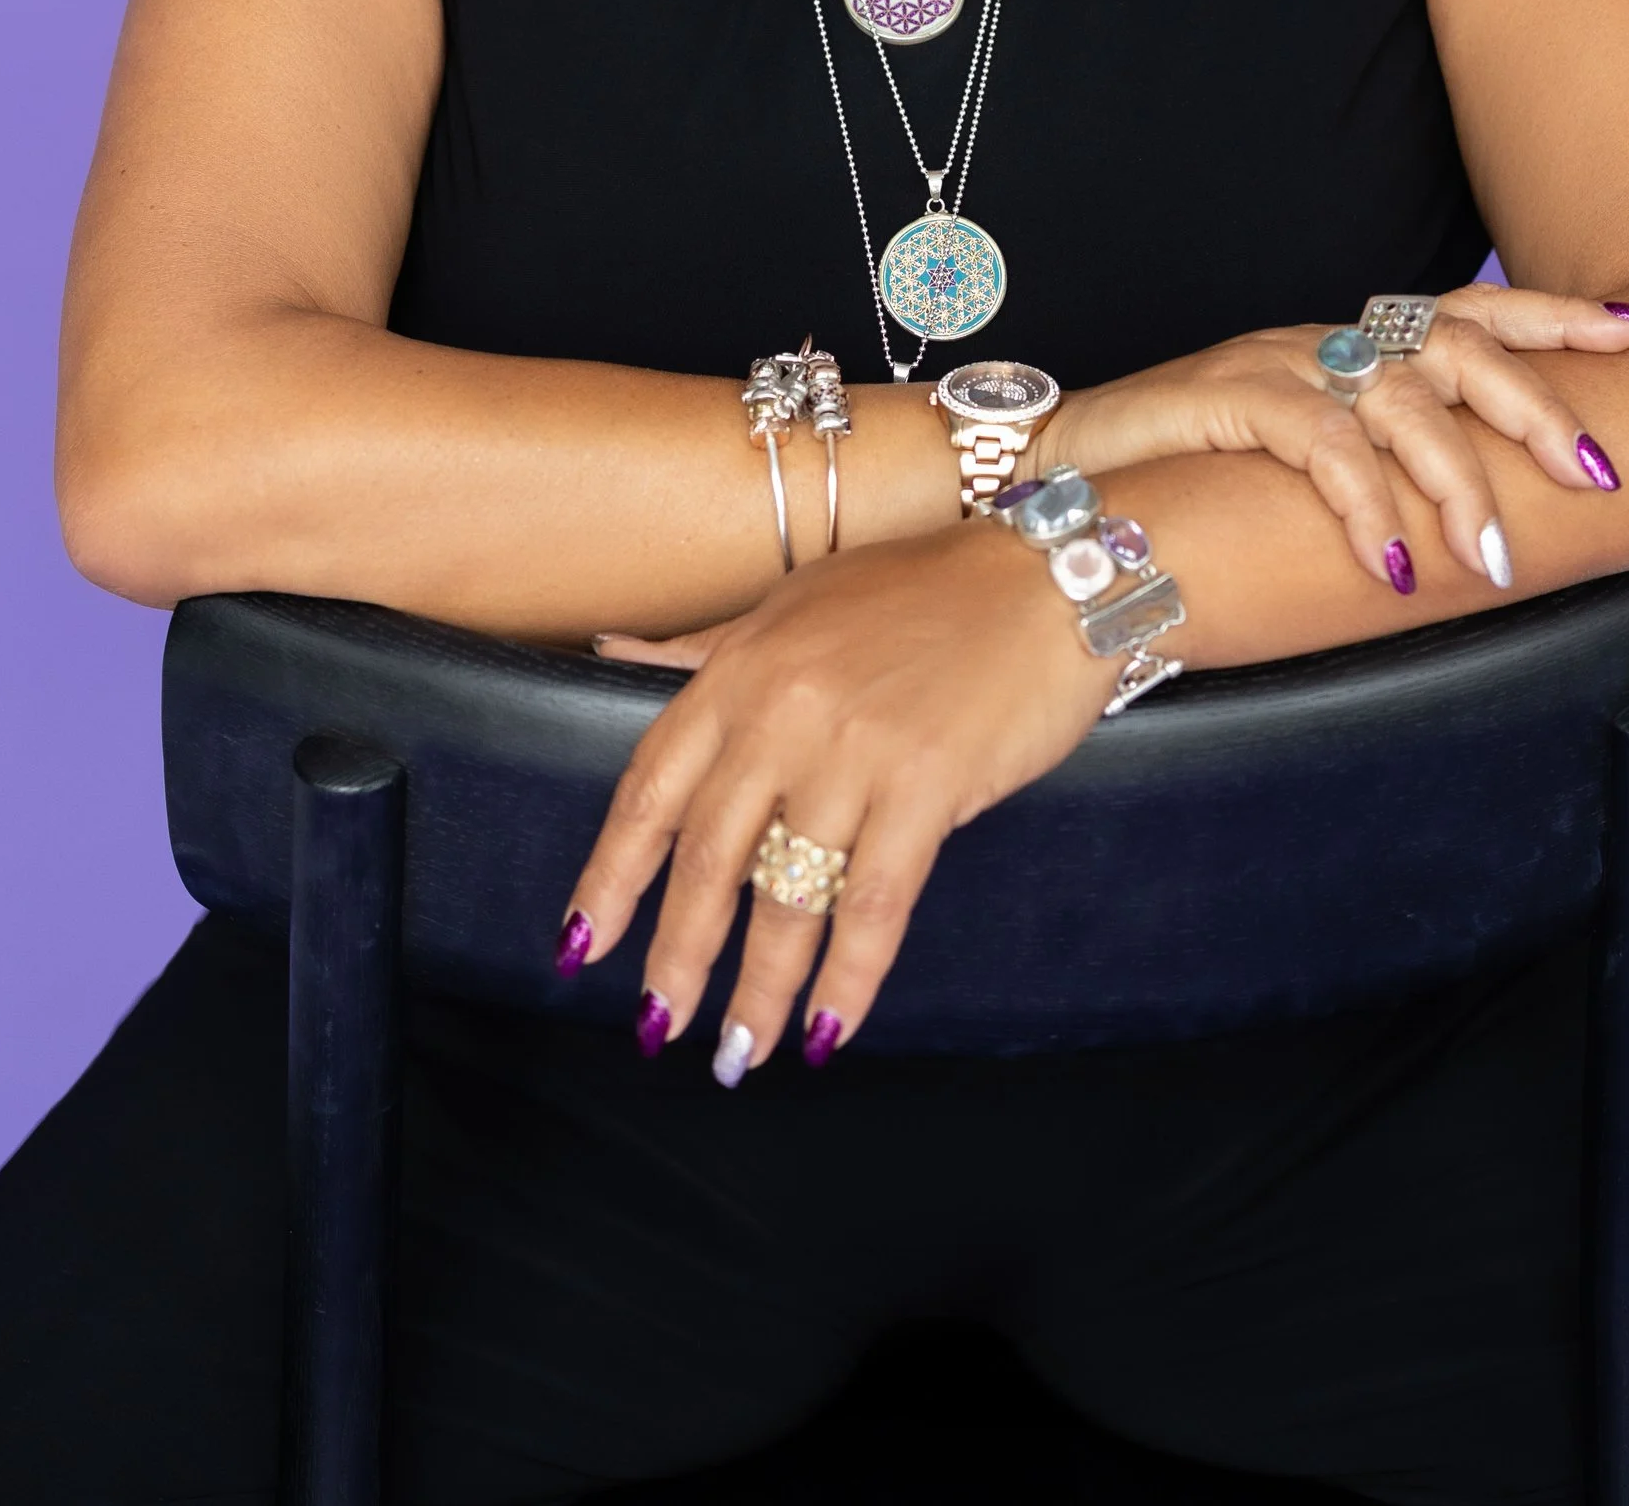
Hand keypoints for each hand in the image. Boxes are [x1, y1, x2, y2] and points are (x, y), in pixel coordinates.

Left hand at [560, 522, 1105, 1073]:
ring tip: (738, 1051)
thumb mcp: (795, 604)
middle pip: (710, 856)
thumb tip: (609, 656)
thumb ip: (701, 650)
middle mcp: (783, 708)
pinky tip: (830, 1028)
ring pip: (787, 895)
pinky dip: (849, 977)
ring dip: (760, 987)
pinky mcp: (928, 783)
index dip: (612, 876)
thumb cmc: (921, 591)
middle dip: (679, 955)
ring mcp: (855, 748)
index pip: (651, 787)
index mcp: (741, 668)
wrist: (1046, 577)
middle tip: (658, 1026)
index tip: (581, 945)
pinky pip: (874, 903)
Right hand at [1038, 284, 1628, 593]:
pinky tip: (1388, 563)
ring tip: (1491, 557)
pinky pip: (1317, 441)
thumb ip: (1372, 464)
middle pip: (1457, 343)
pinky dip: (1362, 502)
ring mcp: (1276, 363)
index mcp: (1347, 348)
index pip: (1470, 312)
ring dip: (1456, 479)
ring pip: (1398, 395)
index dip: (1554, 316)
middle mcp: (1323, 342)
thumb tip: (1469, 519)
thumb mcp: (1298, 458)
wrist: (1059, 467)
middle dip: (1537, 402)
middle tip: (1596, 472)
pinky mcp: (1225, 397)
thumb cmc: (1186, 473)